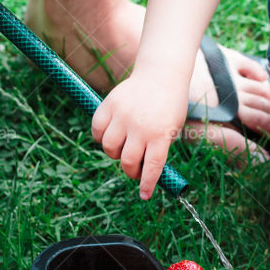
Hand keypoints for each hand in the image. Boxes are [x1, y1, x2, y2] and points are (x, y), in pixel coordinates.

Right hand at [91, 72, 188, 199]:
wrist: (161, 74)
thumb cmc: (170, 105)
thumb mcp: (173, 128)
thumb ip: (159, 148)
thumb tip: (143, 172)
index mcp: (161, 134)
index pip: (152, 167)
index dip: (147, 185)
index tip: (144, 195)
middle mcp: (140, 127)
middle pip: (127, 161)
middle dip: (131, 171)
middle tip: (134, 168)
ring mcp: (123, 116)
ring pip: (109, 148)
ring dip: (115, 153)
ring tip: (124, 146)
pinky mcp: (109, 105)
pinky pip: (97, 130)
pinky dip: (100, 137)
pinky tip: (111, 134)